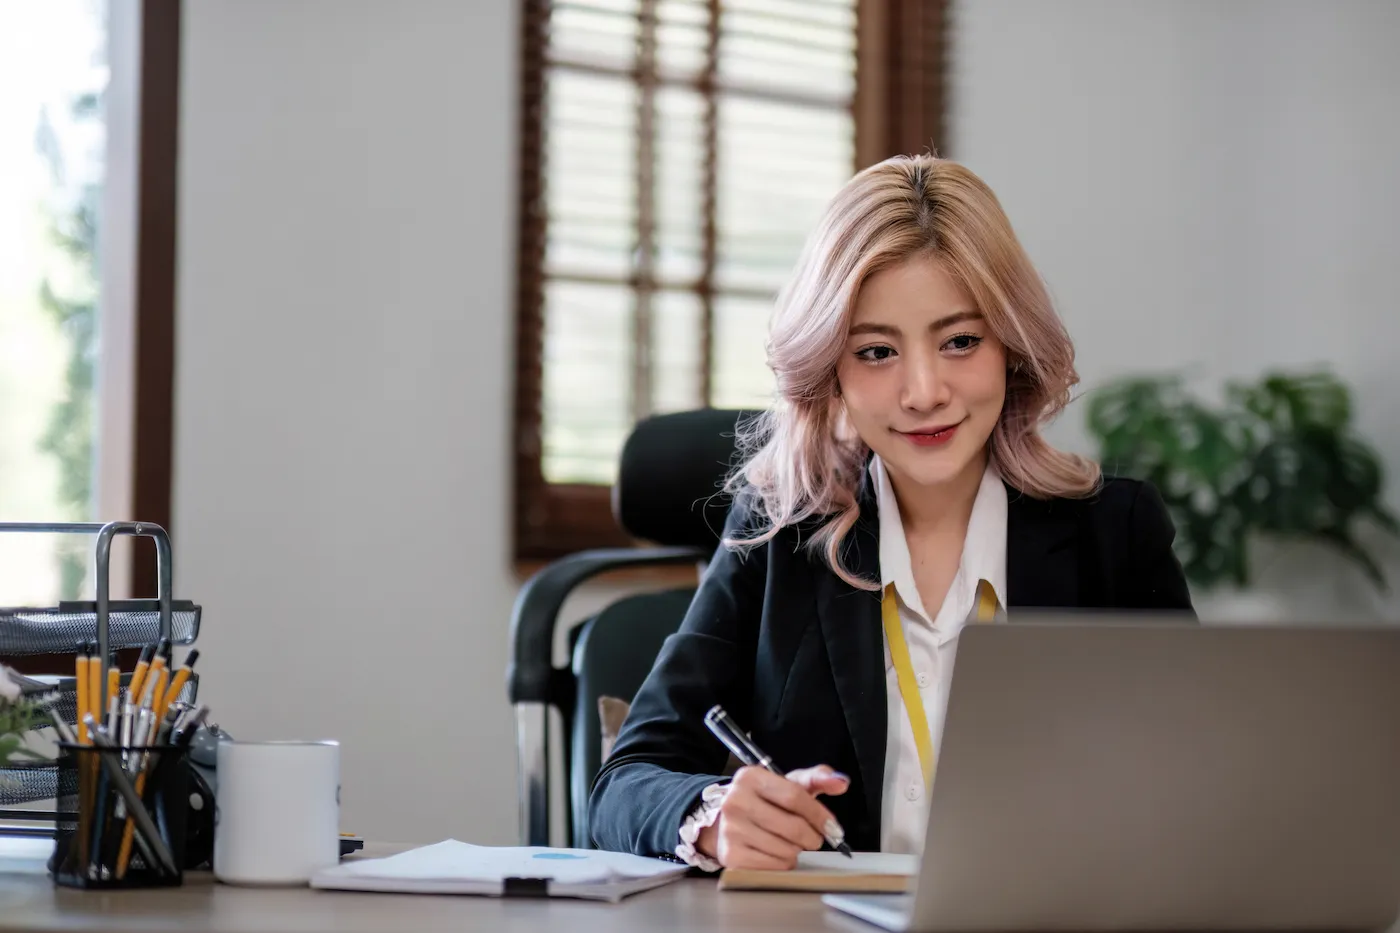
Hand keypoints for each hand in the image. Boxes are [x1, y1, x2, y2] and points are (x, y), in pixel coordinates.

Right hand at [696, 764, 849, 869]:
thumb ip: (815, 779)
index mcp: (750, 777)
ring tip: (788, 842)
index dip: (819, 814)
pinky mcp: (731, 856)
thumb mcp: (786, 784)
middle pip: (793, 827)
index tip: (832, 827)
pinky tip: (776, 852)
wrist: (725, 823)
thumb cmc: (763, 802)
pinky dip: (783, 862)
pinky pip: (774, 866)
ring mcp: (731, 830)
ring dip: (797, 850)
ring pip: (786, 850)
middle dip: (812, 836)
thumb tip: (841, 782)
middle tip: (813, 838)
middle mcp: (735, 802)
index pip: (794, 796)